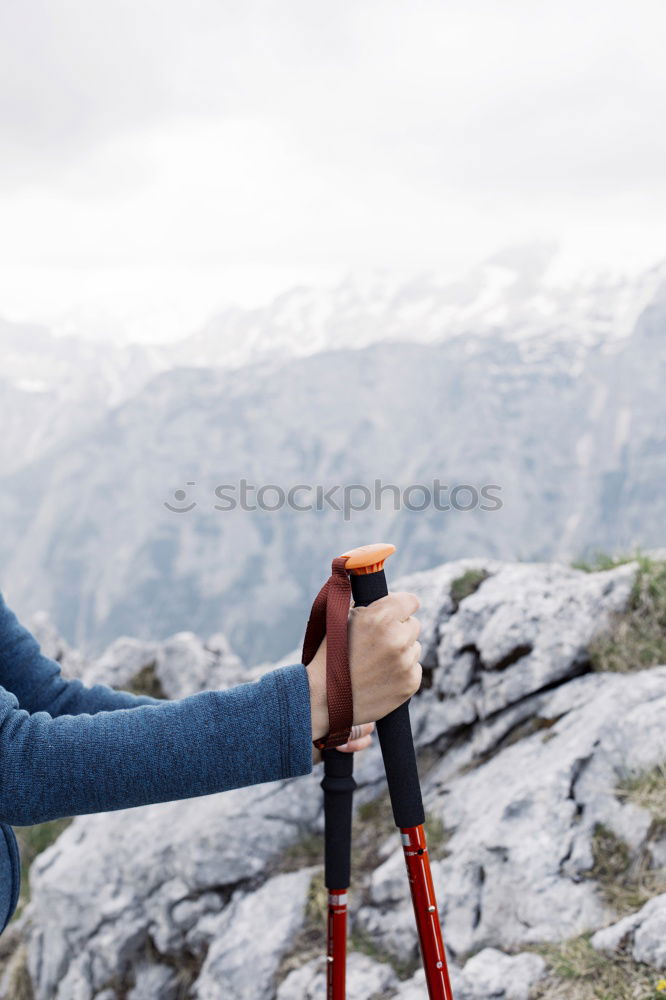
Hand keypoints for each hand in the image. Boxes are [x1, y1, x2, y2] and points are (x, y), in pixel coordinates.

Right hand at [306, 591, 421, 757]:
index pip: (410, 601)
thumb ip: (367, 605)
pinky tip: (381, 676)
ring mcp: (405, 662)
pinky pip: (414, 668)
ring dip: (401, 651)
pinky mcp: (410, 683)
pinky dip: (402, 671)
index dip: (400, 607)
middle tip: (379, 642)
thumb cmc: (329, 655)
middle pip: (413, 625)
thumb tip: (383, 598)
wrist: (324, 698)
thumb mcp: (341, 619)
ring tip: (376, 662)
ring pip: (414, 648)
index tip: (394, 613)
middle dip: (399, 630)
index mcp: (380, 618)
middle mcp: (397, 638)